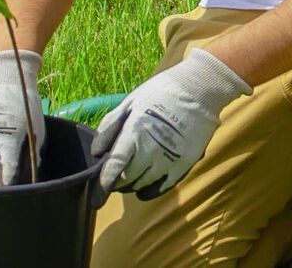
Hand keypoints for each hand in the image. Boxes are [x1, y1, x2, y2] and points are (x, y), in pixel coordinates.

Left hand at [90, 47, 249, 206]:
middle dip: (115, 183)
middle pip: (126, 179)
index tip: (94, 200)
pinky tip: (143, 189)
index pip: (114, 167)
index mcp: (134, 133)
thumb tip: (98, 151)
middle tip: (112, 178)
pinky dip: (150, 191)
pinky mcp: (184, 165)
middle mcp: (150, 151)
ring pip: (143, 184)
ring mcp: (168, 160)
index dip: (102, 186)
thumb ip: (111, 126)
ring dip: (131, 186)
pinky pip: (163, 187)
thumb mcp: (130, 103)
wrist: (198, 91)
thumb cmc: (159, 93)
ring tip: (127, 180)